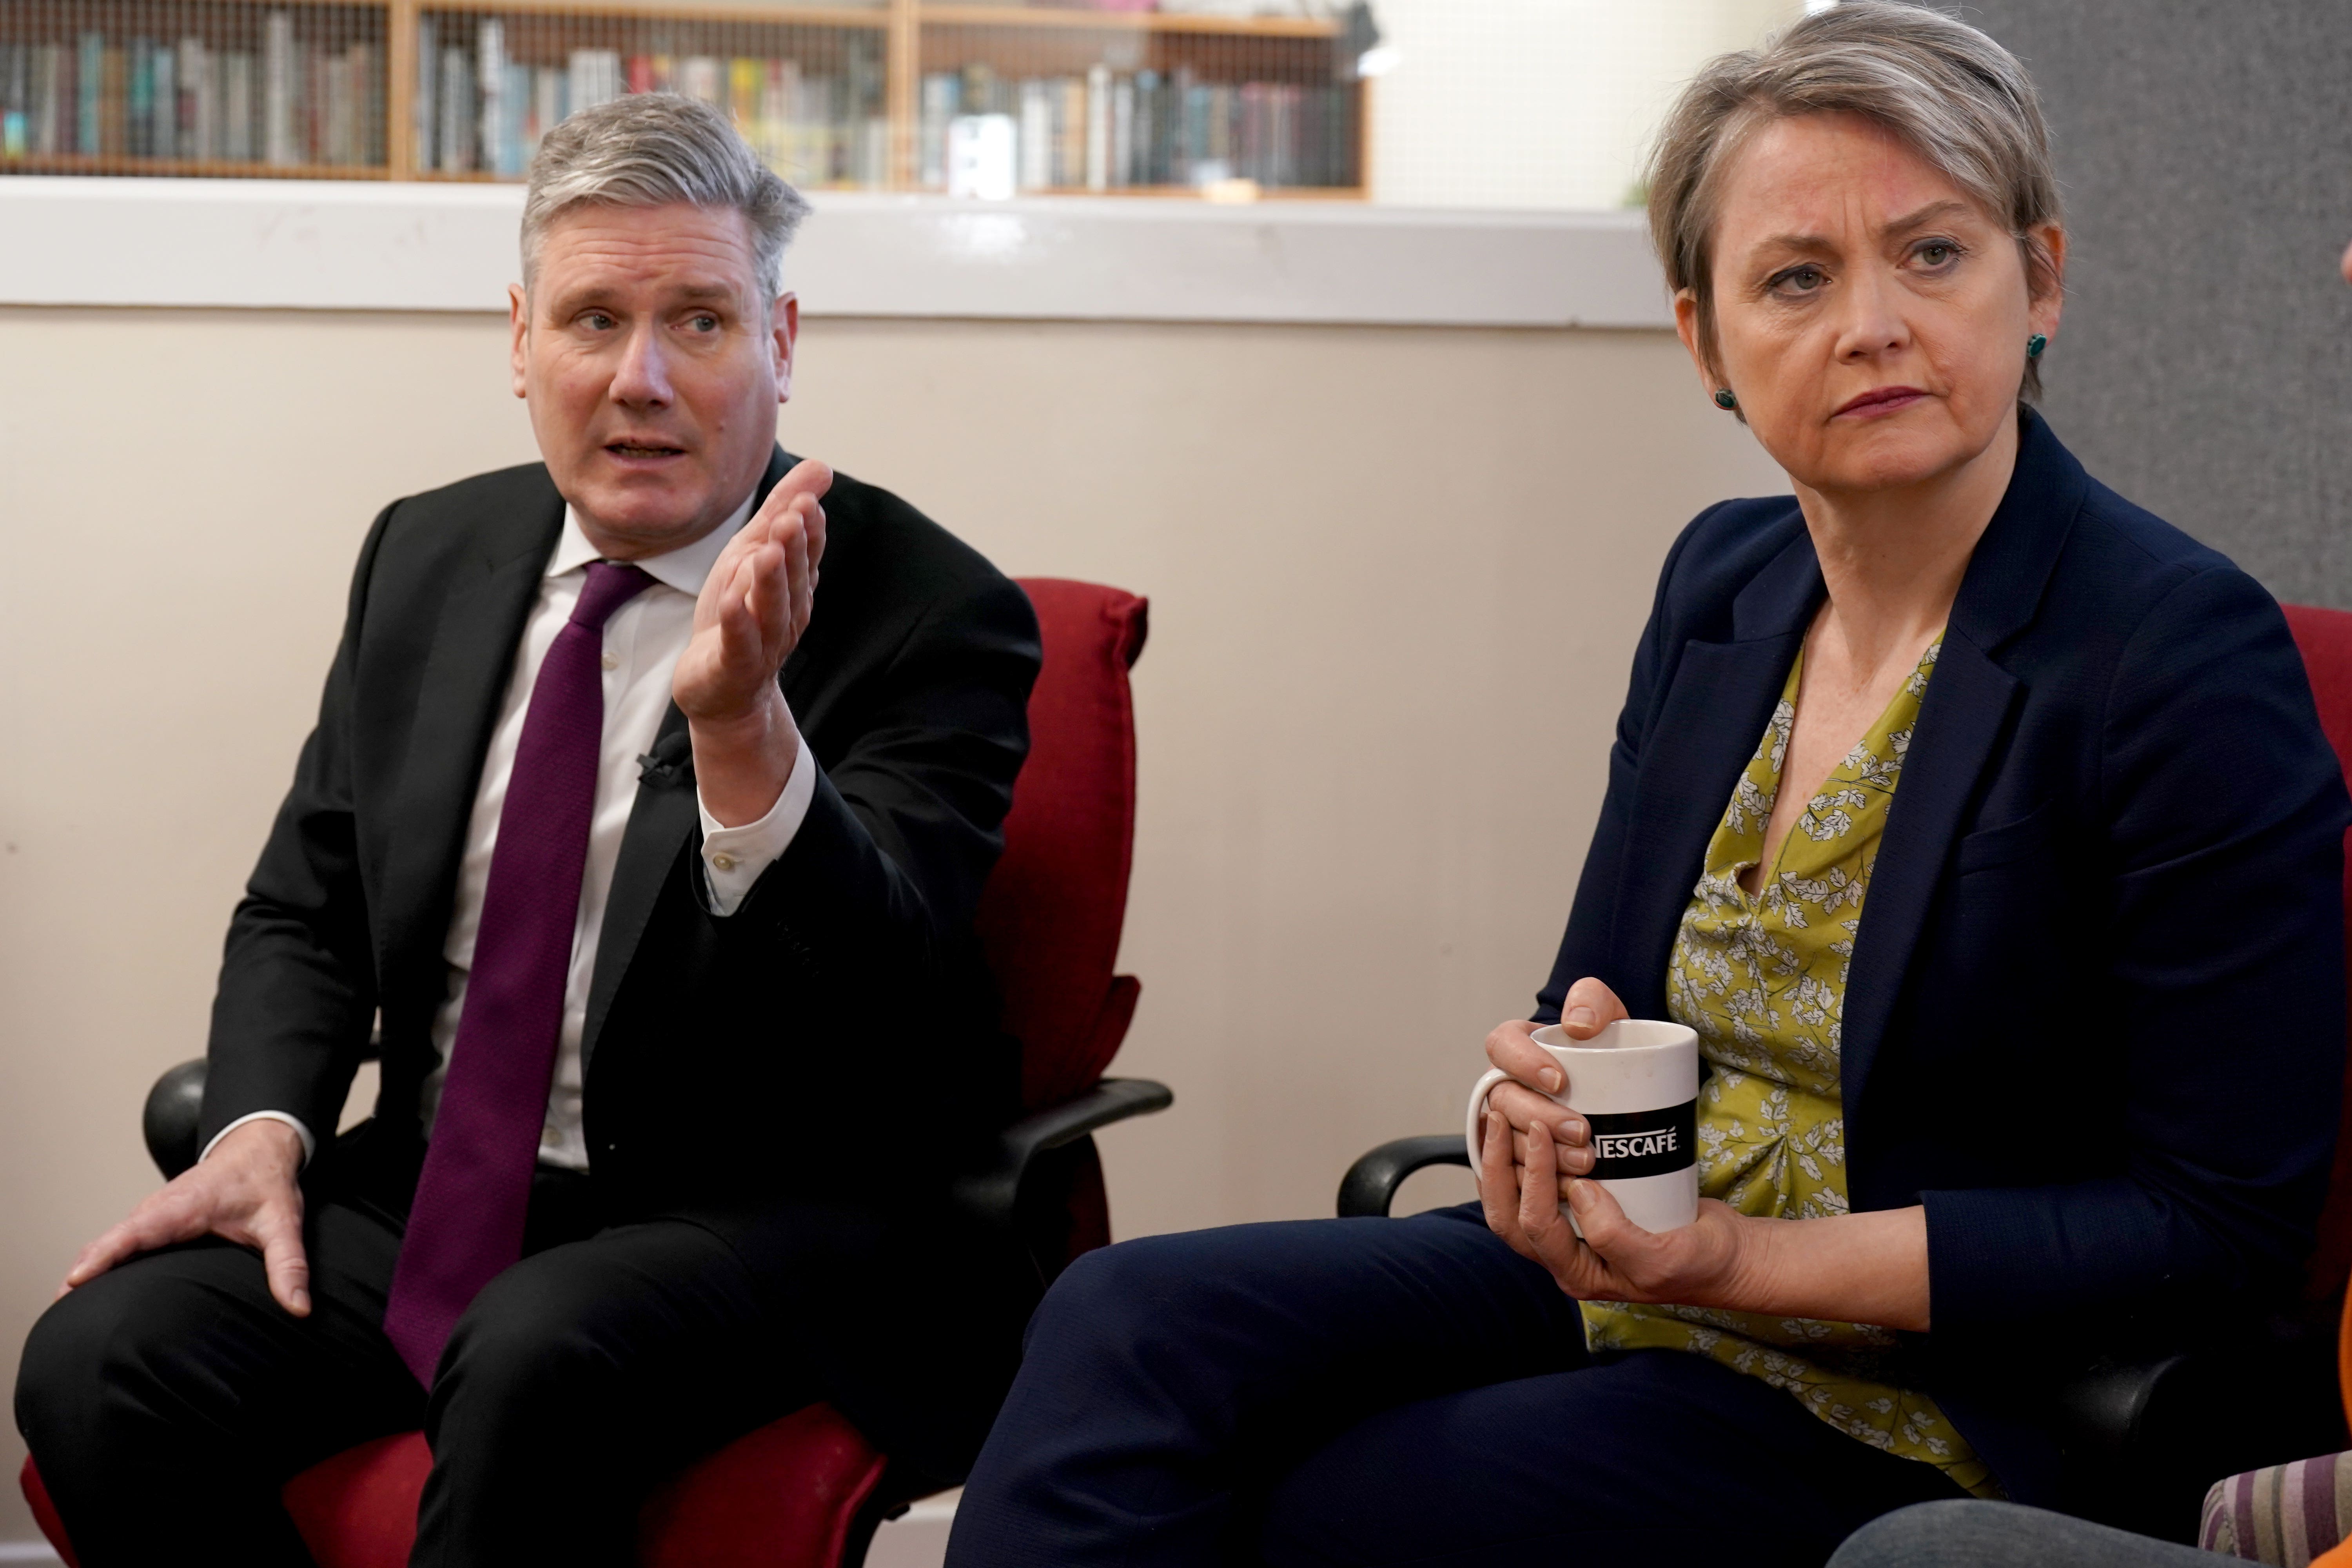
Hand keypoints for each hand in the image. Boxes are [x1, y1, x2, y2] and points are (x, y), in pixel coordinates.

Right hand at [61, 1119, 310, 1315]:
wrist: (259, 1147)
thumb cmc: (267, 1182)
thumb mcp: (283, 1222)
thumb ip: (289, 1264)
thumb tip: (299, 1308)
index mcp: (182, 1208)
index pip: (134, 1233)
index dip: (103, 1257)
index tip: (75, 1281)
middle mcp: (158, 1210)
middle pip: (109, 1243)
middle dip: (83, 1274)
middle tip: (62, 1314)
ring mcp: (151, 1215)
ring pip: (109, 1243)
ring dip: (87, 1270)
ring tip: (68, 1312)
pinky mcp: (153, 1222)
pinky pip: (119, 1242)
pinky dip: (100, 1262)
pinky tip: (89, 1291)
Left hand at [673, 458, 831, 726]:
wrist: (719, 690)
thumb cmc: (738, 616)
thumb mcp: (754, 555)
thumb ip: (783, 511)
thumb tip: (822, 466)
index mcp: (795, 587)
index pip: (807, 555)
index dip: (808, 531)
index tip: (806, 501)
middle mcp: (786, 615)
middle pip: (794, 579)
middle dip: (794, 548)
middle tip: (794, 516)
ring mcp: (763, 643)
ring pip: (770, 609)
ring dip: (771, 581)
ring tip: (766, 551)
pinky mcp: (734, 666)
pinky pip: (738, 643)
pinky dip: (736, 622)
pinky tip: (730, 601)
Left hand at [1477, 1106, 1752, 1307]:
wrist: (1728, 1256)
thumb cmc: (1700, 1263)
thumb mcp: (1660, 1258)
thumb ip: (1614, 1235)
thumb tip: (1577, 1193)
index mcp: (1577, 1272)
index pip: (1535, 1225)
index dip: (1532, 1176)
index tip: (1542, 1130)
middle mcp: (1566, 1254)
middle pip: (1508, 1214)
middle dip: (1496, 1166)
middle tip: (1497, 1117)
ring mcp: (1573, 1230)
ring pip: (1516, 1198)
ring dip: (1503, 1160)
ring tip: (1500, 1116)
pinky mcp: (1586, 1207)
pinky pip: (1542, 1184)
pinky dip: (1527, 1158)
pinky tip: (1524, 1128)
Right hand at [1481, 976, 1631, 1199]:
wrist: (1623, 1090)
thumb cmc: (1607, 1049)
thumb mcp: (1606, 1013)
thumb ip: (1592, 1000)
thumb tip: (1577, 1024)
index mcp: (1515, 1047)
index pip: (1502, 1047)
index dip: (1522, 1064)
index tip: (1560, 1080)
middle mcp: (1505, 1087)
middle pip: (1503, 1103)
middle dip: (1539, 1119)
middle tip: (1582, 1132)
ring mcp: (1510, 1126)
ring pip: (1506, 1144)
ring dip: (1541, 1157)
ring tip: (1584, 1163)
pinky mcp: (1523, 1160)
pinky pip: (1515, 1176)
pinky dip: (1539, 1184)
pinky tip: (1569, 1189)